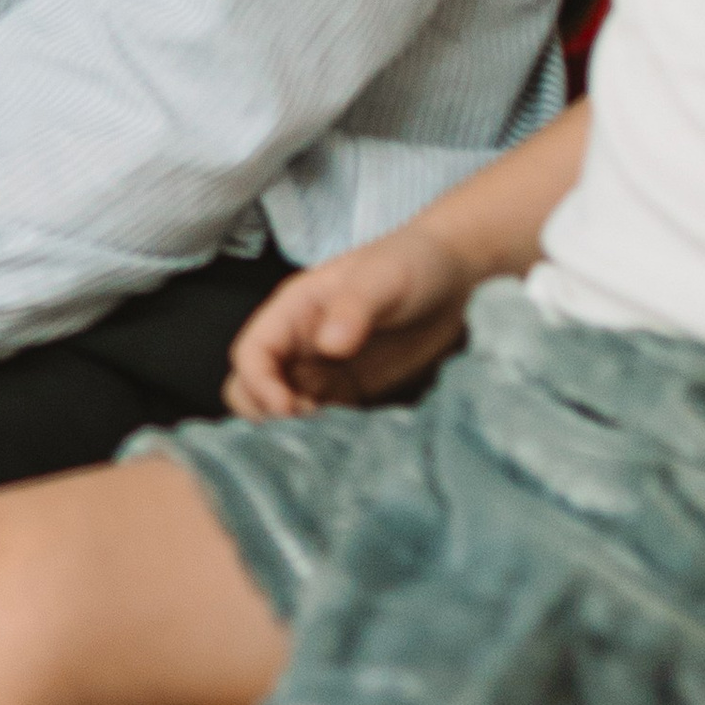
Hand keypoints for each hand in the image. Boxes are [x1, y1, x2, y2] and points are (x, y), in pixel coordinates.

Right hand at [224, 221, 474, 419]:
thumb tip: (328, 346)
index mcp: (293, 311)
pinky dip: (325, 438)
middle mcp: (299, 345)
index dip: (258, 384)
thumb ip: (354, 307)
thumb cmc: (411, 263)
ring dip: (293, 431)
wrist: (454, 275)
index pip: (251, 354)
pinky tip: (352, 442)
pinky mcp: (350, 394)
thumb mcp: (383, 278)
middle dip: (265, 414)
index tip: (287, 409)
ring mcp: (323, 372)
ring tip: (331, 439)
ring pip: (281, 410)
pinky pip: (322, 423)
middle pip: (250, 388)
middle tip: (308, 428)